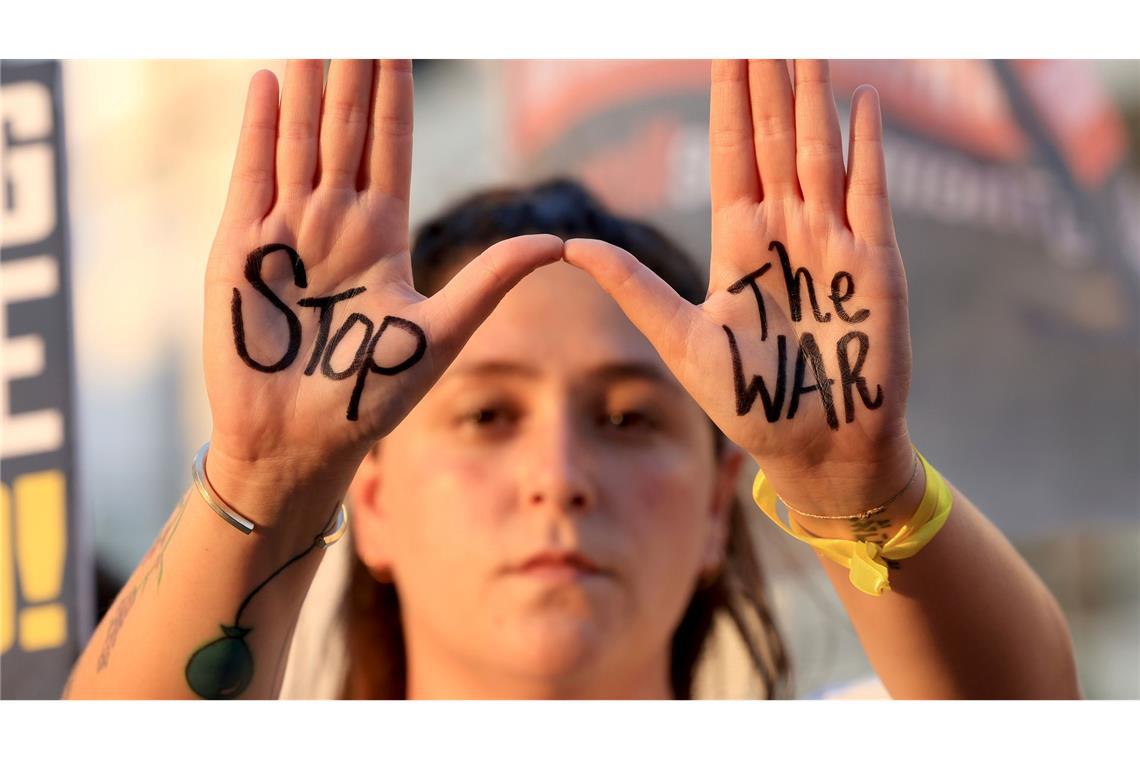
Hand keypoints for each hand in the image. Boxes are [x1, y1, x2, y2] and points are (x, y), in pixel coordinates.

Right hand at [203, 60, 560, 513]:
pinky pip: (252, 176)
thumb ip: (490, 281)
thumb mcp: (440, 332)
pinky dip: (259, 130)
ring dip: (306, 89)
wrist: (301, 441)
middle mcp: (336, 224)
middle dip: (352, 76)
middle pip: (345, 131)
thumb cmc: (369, 395)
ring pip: (299, 142)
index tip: (400, 44)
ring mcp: (287, 231)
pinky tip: (267, 83)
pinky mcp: (241, 248)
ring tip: (316, 38)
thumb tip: (557, 242)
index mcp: (383, 238)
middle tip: (362, 22)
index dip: (394, 97)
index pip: (392, 148)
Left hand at [565, 60, 913, 513]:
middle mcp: (786, 233)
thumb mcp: (683, 341)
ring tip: (805, 46)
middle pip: (775, 141)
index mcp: (739, 246)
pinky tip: (861, 103)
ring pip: (820, 153)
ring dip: (813, 100)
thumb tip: (572, 248)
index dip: (728, 103)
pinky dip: (868, 149)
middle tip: (760, 27)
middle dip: (768, 83)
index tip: (723, 49)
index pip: (731, 156)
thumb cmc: (749, 402)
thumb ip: (636, 288)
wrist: (818, 449)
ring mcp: (833, 243)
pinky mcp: (876, 264)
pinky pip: (871, 193)